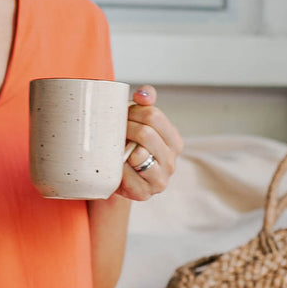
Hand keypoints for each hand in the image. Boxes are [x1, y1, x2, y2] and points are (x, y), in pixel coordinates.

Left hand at [117, 85, 182, 201]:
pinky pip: (127, 174)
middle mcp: (172, 161)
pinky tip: (115, 166)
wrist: (115, 177)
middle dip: (125, 128)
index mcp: (174, 141)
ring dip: (122, 148)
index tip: (121, 115)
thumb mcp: (138, 122)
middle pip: (146, 133)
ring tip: (116, 147)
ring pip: (139, 153)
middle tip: (112, 130)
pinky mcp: (144, 193)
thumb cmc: (128, 146)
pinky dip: (118, 167)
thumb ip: (145, 103)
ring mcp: (160, 179)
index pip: (154, 115)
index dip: (132, 112)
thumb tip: (142, 94)